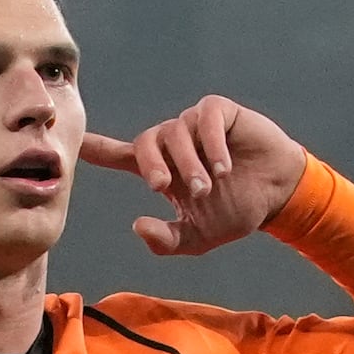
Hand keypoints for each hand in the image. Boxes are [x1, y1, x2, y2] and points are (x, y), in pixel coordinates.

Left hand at [79, 95, 305, 255]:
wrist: (278, 195)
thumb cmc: (236, 211)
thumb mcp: (198, 237)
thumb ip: (167, 240)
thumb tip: (137, 226)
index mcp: (162, 169)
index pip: (120, 155)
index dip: (97, 149)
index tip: (75, 143)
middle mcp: (174, 144)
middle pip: (146, 143)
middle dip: (151, 165)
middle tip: (164, 187)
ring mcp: (196, 126)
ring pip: (176, 133)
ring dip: (189, 162)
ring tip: (209, 185)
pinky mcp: (220, 113)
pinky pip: (205, 119)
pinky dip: (212, 144)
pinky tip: (224, 166)